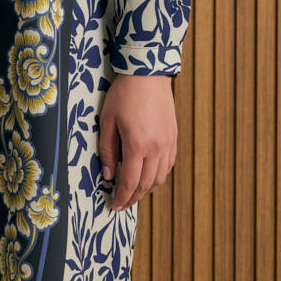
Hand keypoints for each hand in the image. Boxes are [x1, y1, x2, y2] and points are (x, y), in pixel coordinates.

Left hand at [99, 73, 177, 210]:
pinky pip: (168, 165)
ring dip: (146, 190)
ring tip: (133, 193)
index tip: (114, 206)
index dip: (122, 198)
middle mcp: (157, 148)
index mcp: (138, 145)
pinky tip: (148, 176)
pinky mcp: (173, 137)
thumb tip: (108, 175)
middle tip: (121, 204)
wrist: (148, 74)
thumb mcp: (107, 121)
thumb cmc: (123, 95)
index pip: (130, 182)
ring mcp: (168, 144)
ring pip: (160, 178)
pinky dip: (158, 176)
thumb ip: (108, 150)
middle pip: (146, 185)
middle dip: (133, 198)